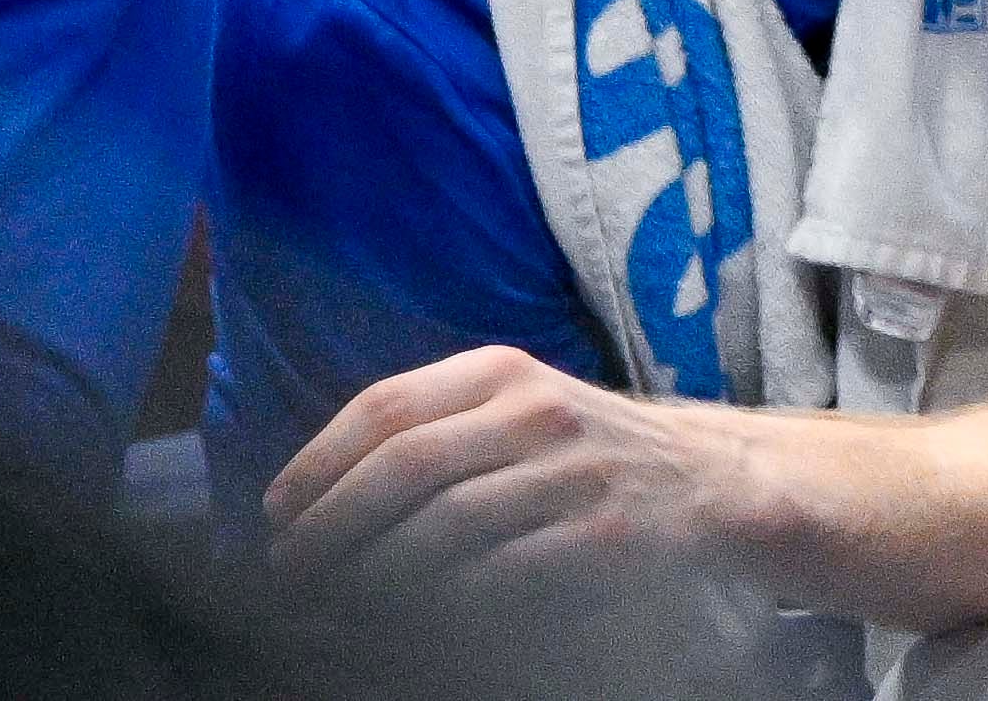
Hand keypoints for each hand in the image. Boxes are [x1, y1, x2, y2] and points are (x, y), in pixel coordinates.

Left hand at [263, 343, 733, 595]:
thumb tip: (312, 493)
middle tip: (289, 570)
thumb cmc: (584, 450)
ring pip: (443, 526)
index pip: (385, 407)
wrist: (710, 479)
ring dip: (372, 574)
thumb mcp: (517, 407)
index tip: (276, 513)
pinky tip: (411, 616)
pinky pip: (497, 574)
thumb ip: (435, 427)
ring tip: (338, 600)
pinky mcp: (603, 535)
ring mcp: (574, 472)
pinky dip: (440, 603)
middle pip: (403, 466)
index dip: (316, 463)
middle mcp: (538, 410)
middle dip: (329, 527)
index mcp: (504, 370)